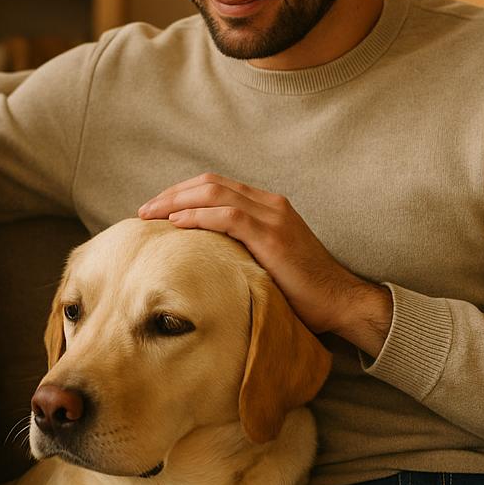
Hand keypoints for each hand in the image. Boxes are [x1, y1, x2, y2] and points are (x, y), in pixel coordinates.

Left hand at [138, 173, 393, 354]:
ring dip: (177, 201)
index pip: (216, 186)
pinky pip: (228, 216)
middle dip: (172, 193)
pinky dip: (198, 216)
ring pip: (214, 192)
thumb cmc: (301, 289)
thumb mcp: (266, 259)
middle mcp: (270, 204)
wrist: (339, 301)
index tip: (156, 209)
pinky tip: (177, 224)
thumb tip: (201, 255)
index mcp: (267, 206)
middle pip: (210, 183)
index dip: (182, 193)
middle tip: (144, 210)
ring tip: (151, 215)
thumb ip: (240, 247)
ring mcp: (272, 216)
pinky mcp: (272, 235)